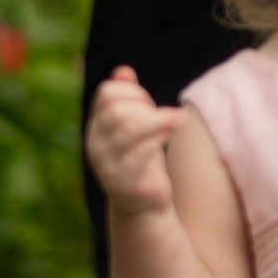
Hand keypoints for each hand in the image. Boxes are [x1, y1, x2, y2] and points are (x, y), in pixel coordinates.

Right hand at [85, 66, 188, 210]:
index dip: (132, 91)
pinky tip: (173, 134)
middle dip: (145, 106)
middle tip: (166, 115)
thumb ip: (128, 100)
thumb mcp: (135, 127)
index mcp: (96, 129)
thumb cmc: (142, 159)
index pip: (106, 94)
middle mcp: (96, 147)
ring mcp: (109, 166)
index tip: (150, 103)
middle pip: (117, 111)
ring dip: (159, 119)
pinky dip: (160, 138)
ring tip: (180, 118)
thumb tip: (123, 71)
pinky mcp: (126, 183)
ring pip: (128, 130)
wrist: (143, 207)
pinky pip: (141, 154)